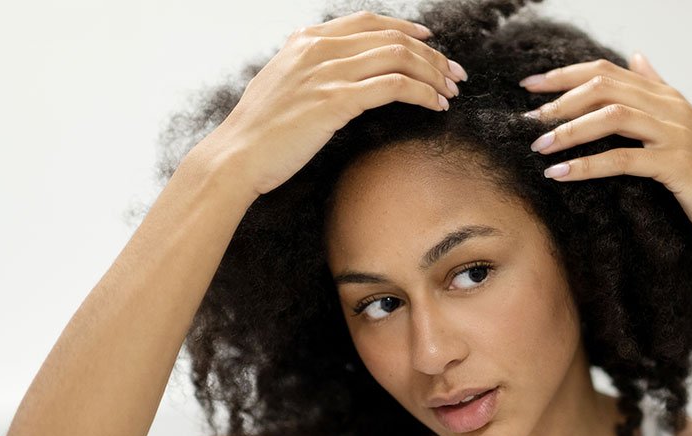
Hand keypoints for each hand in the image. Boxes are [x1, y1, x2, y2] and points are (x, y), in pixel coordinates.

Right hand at [195, 11, 468, 196]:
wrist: (236, 156)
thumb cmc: (260, 133)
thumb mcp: (281, 87)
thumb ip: (308, 72)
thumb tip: (338, 76)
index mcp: (304, 41)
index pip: (368, 22)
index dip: (406, 29)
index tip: (431, 44)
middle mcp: (317, 49)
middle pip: (392, 39)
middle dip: (431, 56)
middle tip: (454, 74)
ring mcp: (326, 72)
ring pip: (398, 58)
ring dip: (433, 74)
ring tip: (451, 91)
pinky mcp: (335, 100)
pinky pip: (394, 86)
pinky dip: (422, 94)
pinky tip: (435, 105)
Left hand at [520, 53, 691, 247]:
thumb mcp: (686, 126)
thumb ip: (658, 90)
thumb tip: (637, 57)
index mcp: (668, 97)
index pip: (608, 72)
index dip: (565, 75)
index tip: (531, 86)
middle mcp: (671, 108)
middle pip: (605, 87)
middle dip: (560, 100)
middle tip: (529, 119)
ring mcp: (676, 134)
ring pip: (611, 116)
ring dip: (569, 130)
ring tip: (540, 147)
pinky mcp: (676, 165)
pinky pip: (623, 159)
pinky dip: (588, 165)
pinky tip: (561, 174)